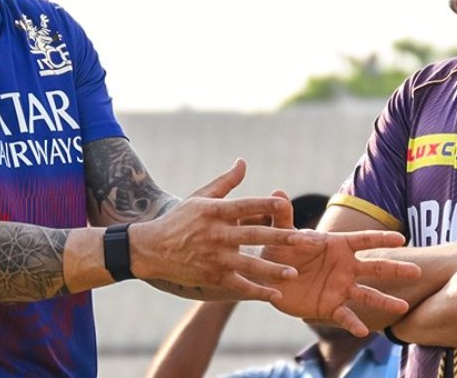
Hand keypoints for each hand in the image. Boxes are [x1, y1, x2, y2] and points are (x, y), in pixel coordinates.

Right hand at [128, 160, 316, 301]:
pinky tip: (275, 295)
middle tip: (305, 240)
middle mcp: (216, 234)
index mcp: (215, 212)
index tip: (284, 204)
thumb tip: (243, 162)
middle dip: (280, 238)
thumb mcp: (200, 197)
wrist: (152, 248)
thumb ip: (226, 182)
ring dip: (272, 269)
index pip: (244, 206)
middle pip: (253, 235)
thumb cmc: (179, 220)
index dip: (264, 205)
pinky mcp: (212, 276)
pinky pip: (238, 285)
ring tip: (293, 273)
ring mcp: (214, 257)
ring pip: (248, 264)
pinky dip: (257, 291)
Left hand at [261, 191, 420, 336]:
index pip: (363, 240)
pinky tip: (364, 332)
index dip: (381, 239)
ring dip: (384, 301)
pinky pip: (345, 316)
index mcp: (336, 246)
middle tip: (417, 272)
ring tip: (403, 308)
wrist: (270, 277)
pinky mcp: (329, 307)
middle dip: (395, 269)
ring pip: (367, 294)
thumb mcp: (281, 234)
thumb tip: (278, 191)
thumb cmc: (279, 250)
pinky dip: (354, 323)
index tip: (401, 238)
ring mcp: (340, 288)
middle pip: (374, 267)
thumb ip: (282, 217)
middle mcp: (344, 267)